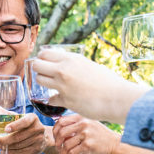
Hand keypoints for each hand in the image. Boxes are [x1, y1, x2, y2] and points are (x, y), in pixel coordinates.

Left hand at [0, 112, 49, 153]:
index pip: (24, 122)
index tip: (5, 129)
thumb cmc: (24, 124)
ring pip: (20, 145)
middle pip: (19, 136)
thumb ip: (1, 112)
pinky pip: (22, 152)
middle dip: (6, 140)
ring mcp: (38, 139)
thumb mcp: (16, 117)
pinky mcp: (37, 149)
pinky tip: (5, 151)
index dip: (15, 126)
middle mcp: (38, 128)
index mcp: (33, 118)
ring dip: (8, 147)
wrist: (43, 136)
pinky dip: (12, 152)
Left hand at [30, 49, 145, 123]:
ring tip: (52, 86)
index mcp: (71, 59)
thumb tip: (66, 65)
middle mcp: (64, 70)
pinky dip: (53, 100)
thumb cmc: (108, 82)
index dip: (42, 58)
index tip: (45, 63)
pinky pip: (50, 99)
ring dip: (43, 84)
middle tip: (45, 75)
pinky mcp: (64, 100)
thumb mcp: (89, 65)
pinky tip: (59, 99)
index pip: (45, 53)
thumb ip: (75, 65)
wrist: (116, 97)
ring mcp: (62, 85)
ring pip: (39, 80)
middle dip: (38, 70)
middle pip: (37, 65)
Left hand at [53, 114, 119, 153]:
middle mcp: (83, 124)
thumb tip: (59, 132)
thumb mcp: (90, 124)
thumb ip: (76, 125)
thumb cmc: (101, 136)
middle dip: (57, 143)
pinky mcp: (88, 145)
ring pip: (66, 145)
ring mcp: (85, 134)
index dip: (55, 131)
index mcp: (81, 117)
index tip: (56, 138)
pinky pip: (72, 153)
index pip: (61, 121)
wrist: (116, 144)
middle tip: (58, 149)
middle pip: (61, 133)